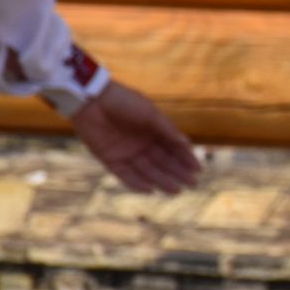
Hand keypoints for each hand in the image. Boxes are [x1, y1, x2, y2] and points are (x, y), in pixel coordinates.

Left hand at [71, 81, 201, 192]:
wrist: (92, 99)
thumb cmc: (124, 102)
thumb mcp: (150, 114)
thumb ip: (167, 130)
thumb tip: (186, 144)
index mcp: (153, 130)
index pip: (173, 147)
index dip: (186, 158)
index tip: (198, 169)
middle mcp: (141, 143)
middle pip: (163, 161)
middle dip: (177, 172)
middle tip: (191, 183)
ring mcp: (126, 152)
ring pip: (147, 170)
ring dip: (162, 180)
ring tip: (176, 190)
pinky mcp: (110, 158)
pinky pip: (126, 174)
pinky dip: (137, 183)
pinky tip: (151, 190)